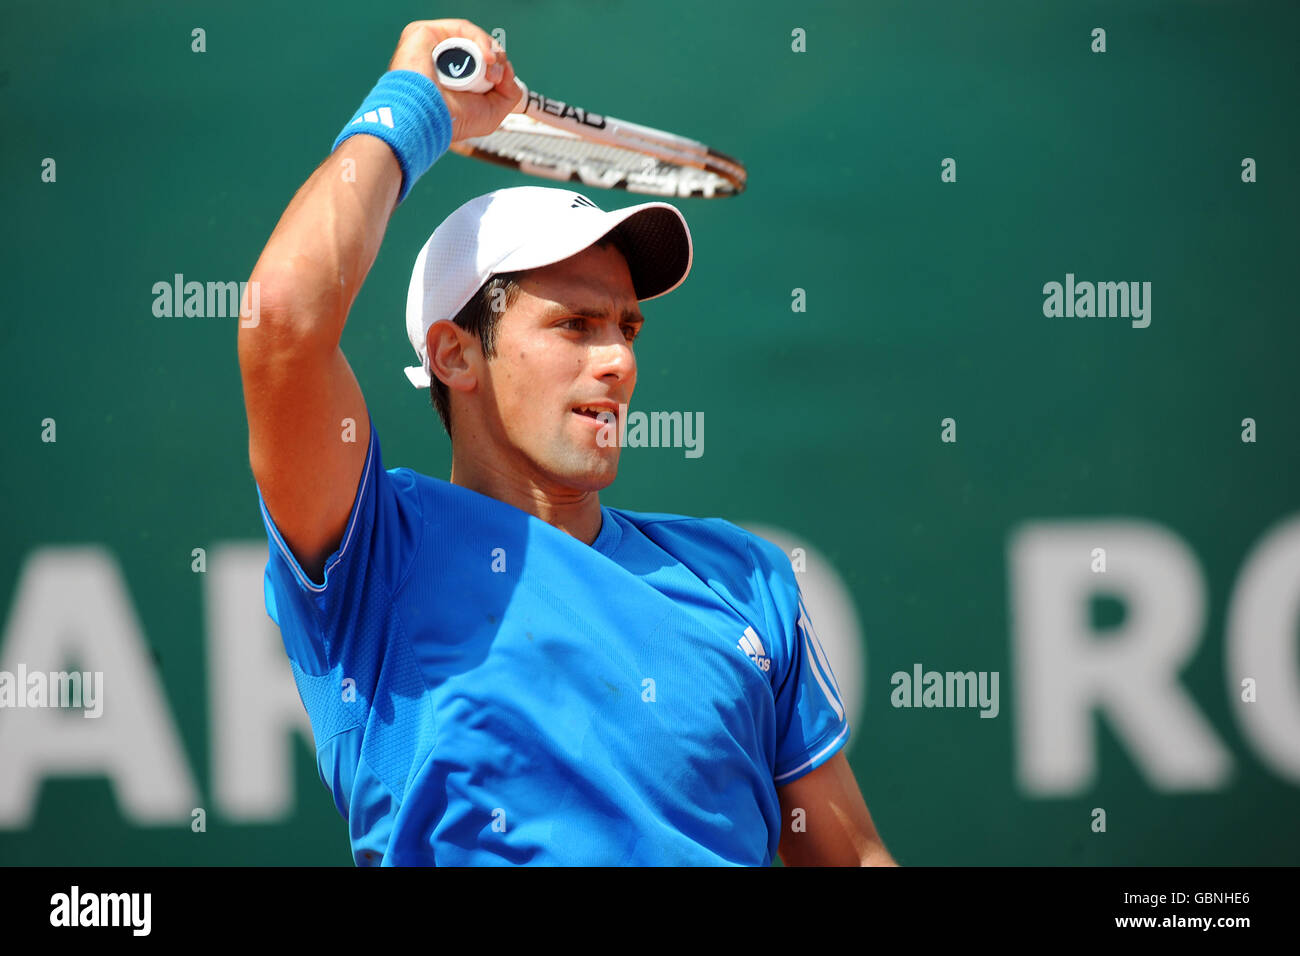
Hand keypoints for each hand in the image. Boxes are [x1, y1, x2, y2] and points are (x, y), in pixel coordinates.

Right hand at [387, 19, 520, 142]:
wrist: (428, 119)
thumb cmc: (452, 121)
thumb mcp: (492, 113)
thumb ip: (509, 93)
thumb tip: (508, 70)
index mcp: (454, 79)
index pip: (482, 64)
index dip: (498, 69)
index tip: (502, 83)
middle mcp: (443, 61)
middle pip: (481, 49)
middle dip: (498, 62)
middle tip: (496, 79)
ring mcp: (435, 46)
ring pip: (474, 38)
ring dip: (491, 53)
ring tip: (491, 74)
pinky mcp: (426, 33)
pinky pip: (463, 29)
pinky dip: (481, 41)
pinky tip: (487, 58)